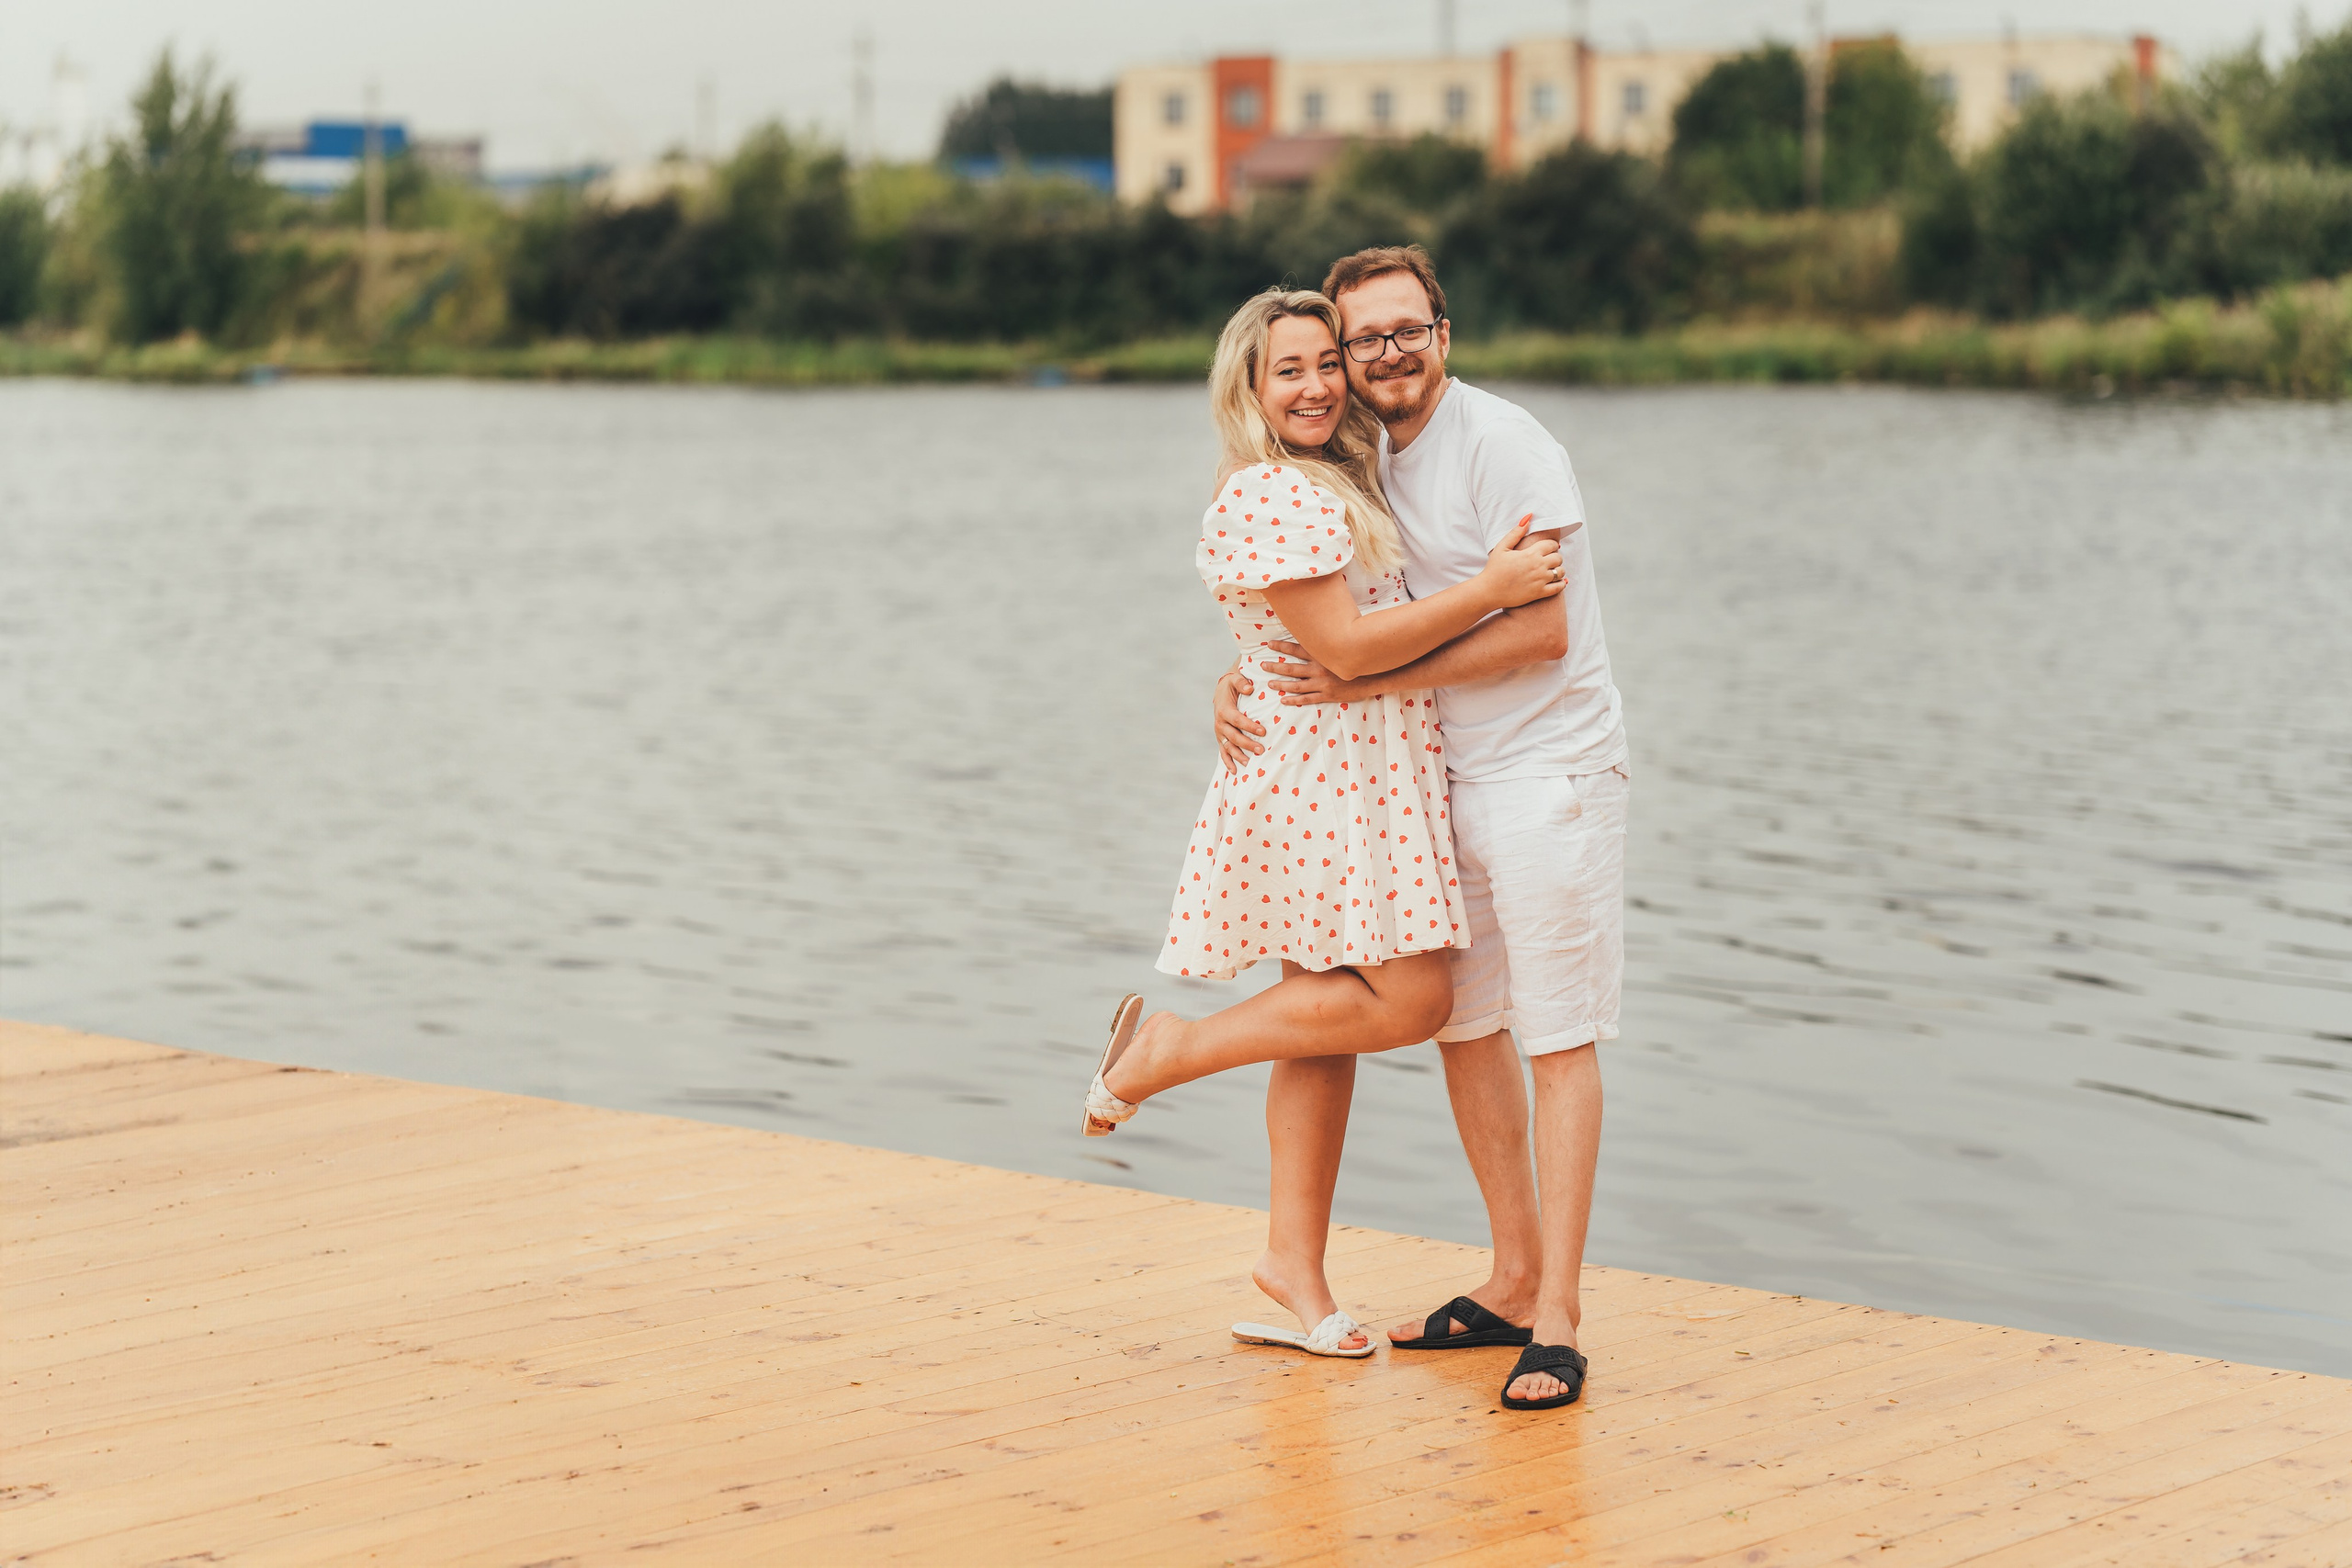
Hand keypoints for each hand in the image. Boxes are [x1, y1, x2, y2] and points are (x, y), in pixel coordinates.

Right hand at [1215, 664, 1264, 770]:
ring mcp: (1220, 732)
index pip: (1238, 720)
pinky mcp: (1221, 738)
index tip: (1263, 731)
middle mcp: (1220, 723)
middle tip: (1261, 750)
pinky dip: (1228, 762)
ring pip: (1229, 747)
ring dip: (1239, 756)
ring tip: (1250, 763)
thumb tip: (1250, 688)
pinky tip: (1235, 771)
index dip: (1249, 726)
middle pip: (1234, 736)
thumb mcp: (1235, 679)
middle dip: (1247, 744)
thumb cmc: (1232, 685)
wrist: (1221, 690)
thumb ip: (1242, 682)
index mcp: (1224, 710)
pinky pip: (1223, 752)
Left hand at [1261, 640, 1379, 706]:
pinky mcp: (1327, 695)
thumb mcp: (1342, 647)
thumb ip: (1329, 642)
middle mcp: (1319, 669)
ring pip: (1295, 685)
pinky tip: (1284, 700)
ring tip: (1270, 683)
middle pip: (1291, 668)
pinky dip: (1294, 700)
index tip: (1269, 644)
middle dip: (1275, 667)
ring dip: (1281, 684)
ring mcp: (1322, 683)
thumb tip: (1319, 631)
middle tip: (1262, 665)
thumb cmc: (1358, 659)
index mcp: (1322, 655)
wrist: (1373, 677)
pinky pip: (1307, 699)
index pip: (1296, 649)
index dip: (1281, 647)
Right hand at [1477, 515, 1563, 609]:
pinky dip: (1561, 584)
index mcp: (1530, 554)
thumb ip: (1516, 533)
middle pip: (1558, 558)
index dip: (1551, 545)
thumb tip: (1529, 517)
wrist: (1488, 592)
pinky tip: (1557, 582)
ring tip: (1551, 570)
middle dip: (1555, 557)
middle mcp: (1538, 566)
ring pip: (1561, 572)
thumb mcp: (1502, 547)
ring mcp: (1540, 581)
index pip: (1552, 545)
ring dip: (1558, 570)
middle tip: (1548, 560)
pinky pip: (1559, 587)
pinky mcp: (1539, 593)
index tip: (1547, 549)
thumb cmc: (1494, 569)